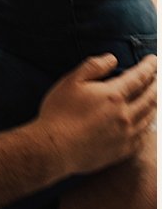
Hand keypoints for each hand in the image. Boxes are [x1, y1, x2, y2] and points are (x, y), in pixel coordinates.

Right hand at [35, 53, 155, 175]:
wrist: (56, 147)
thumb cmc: (59, 112)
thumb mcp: (70, 81)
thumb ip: (93, 67)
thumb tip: (112, 58)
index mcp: (113, 96)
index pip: (139, 77)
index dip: (149, 67)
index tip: (154, 60)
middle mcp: (126, 115)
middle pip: (150, 97)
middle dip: (156, 84)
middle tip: (158, 76)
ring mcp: (127, 134)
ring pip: (150, 116)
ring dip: (155, 103)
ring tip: (155, 96)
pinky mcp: (123, 150)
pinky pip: (144, 135)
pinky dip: (149, 124)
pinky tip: (147, 122)